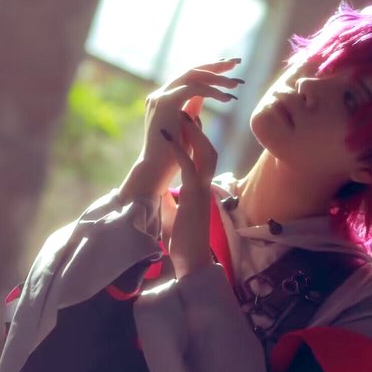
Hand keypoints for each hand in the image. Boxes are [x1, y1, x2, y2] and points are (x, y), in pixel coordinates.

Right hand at [119, 58, 241, 201]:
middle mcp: (160, 94)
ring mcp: (160, 97)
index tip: (227, 68)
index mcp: (164, 98)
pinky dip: (211, 91)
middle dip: (214, 66)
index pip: (188, 77)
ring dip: (216, 78)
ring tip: (235, 83)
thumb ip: (191, 109)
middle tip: (235, 61)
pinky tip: (227, 98)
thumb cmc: (172, 153)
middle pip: (191, 71)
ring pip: (192, 76)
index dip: (208, 70)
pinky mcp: (165, 103)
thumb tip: (202, 97)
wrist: (157, 168)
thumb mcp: (186, 126)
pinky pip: (193, 89)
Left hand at [163, 113, 217, 277]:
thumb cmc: (184, 242)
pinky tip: (169, 136)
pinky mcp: (194, 196)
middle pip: (209, 149)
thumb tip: (162, 193)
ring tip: (184, 114)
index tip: (188, 120)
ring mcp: (202, 190)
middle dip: (200, 129)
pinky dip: (179, 149)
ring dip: (195, 133)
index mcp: (200, 189)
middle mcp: (205, 186)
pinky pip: (189, 167)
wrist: (191, 262)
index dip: (196, 138)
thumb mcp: (174, 214)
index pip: (202, 157)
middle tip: (189, 109)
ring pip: (206, 153)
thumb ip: (171, 200)